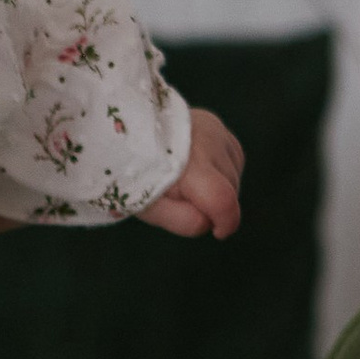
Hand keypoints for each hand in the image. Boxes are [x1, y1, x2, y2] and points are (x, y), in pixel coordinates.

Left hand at [142, 103, 244, 239]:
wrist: (126, 137)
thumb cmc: (138, 176)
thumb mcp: (151, 207)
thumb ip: (182, 221)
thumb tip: (210, 222)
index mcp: (188, 163)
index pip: (222, 199)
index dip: (226, 222)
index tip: (217, 232)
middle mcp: (207, 140)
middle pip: (230, 189)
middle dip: (214, 204)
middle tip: (180, 196)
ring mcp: (216, 130)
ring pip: (234, 176)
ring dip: (219, 188)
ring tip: (186, 180)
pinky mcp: (219, 126)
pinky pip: (233, 160)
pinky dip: (221, 172)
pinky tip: (198, 169)